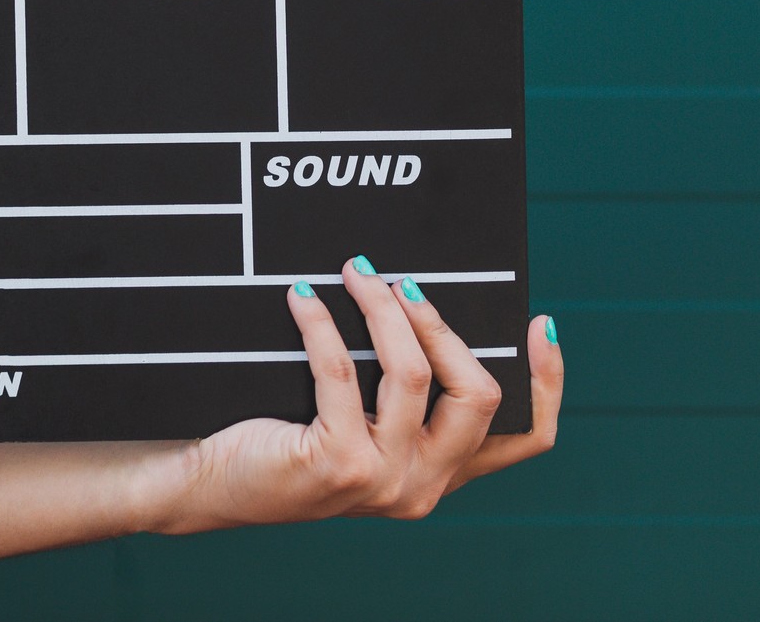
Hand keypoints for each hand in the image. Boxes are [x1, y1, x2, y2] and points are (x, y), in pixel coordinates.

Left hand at [146, 259, 562, 532]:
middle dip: (443, 325)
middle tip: (403, 284)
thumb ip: (405, 388)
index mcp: (442, 474)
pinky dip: (322, 324)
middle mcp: (422, 486)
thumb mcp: (364, 419)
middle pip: (480, 395)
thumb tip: (425, 299)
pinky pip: (343, 372)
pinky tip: (303, 298)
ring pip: (414, 374)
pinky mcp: (338, 465)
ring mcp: (383, 481)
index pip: (525, 438)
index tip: (540, 323)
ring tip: (355, 273)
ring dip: (384, 310)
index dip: (547, 382)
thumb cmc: (287, 436)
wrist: (213, 483)